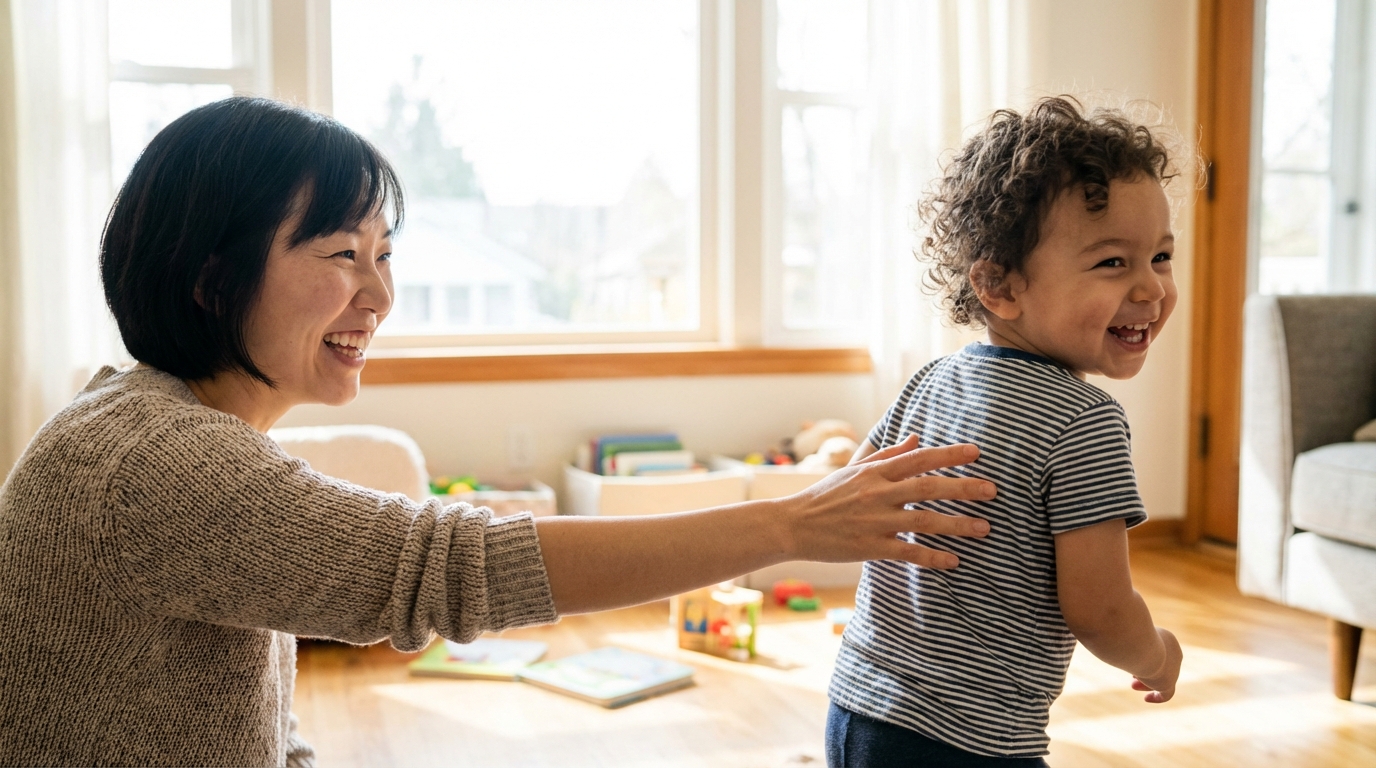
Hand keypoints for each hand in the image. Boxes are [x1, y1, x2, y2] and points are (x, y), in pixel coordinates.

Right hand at [781, 435, 993, 568]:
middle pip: (928, 488)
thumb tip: (917, 438)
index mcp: (875, 472)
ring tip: (984, 528)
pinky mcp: (869, 547)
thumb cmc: (825, 496)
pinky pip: (907, 553)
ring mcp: (874, 521)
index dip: (949, 455)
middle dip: (963, 488)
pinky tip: (954, 561)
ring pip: (924, 521)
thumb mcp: (854, 469)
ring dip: (957, 524)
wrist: (792, 525)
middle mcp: (877, 493)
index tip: (977, 453)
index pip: (918, 458)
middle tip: (992, 490)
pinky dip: (932, 557)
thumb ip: (888, 454)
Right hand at [1132, 627, 1181, 702]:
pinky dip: (1157, 697)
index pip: (1162, 651)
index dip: (1148, 658)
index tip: (1133, 663)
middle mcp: (1174, 654)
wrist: (1139, 644)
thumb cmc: (1129, 634)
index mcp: (1168, 640)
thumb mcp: (1127, 633)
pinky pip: (1167, 694)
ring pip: (1162, 679)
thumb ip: (1126, 637)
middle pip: (1163, 666)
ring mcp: (1174, 669)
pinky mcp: (1168, 682)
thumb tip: (1117, 640)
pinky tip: (1147, 699)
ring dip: (1148, 683)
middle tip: (1133, 676)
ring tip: (1133, 685)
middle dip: (1147, 671)